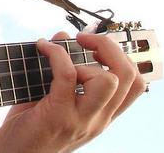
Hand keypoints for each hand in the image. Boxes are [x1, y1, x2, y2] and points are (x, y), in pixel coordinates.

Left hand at [0, 30, 145, 152]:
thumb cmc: (27, 127)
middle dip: (109, 47)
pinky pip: (66, 74)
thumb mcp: (53, 99)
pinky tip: (42, 48)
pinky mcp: (58, 116)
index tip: (96, 46)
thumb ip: (62, 70)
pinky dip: (55, 54)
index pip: (136, 85)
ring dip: (84, 58)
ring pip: (106, 80)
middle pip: (129, 77)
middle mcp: (98, 120)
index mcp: (102, 116)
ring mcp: (81, 121)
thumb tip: (64, 36)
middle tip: (84, 39)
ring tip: (61, 55)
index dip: (122, 57)